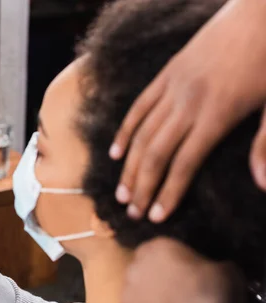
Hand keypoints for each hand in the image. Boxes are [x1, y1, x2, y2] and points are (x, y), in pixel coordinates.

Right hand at [110, 0, 265, 222]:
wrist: (260, 11)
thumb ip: (265, 145)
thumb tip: (262, 185)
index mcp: (217, 114)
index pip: (184, 163)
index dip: (168, 192)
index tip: (156, 217)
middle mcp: (188, 104)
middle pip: (157, 153)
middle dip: (143, 186)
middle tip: (131, 213)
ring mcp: (173, 87)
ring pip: (143, 133)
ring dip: (130, 165)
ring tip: (121, 192)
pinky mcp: (167, 74)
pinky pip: (139, 106)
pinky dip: (126, 130)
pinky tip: (116, 152)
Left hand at [120, 238, 239, 302]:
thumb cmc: (207, 298)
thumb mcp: (228, 273)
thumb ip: (215, 267)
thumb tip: (215, 272)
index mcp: (157, 247)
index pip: (165, 247)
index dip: (180, 260)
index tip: (193, 274)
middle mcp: (134, 267)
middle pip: (147, 269)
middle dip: (161, 279)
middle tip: (183, 294)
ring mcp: (124, 295)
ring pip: (138, 295)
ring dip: (151, 302)